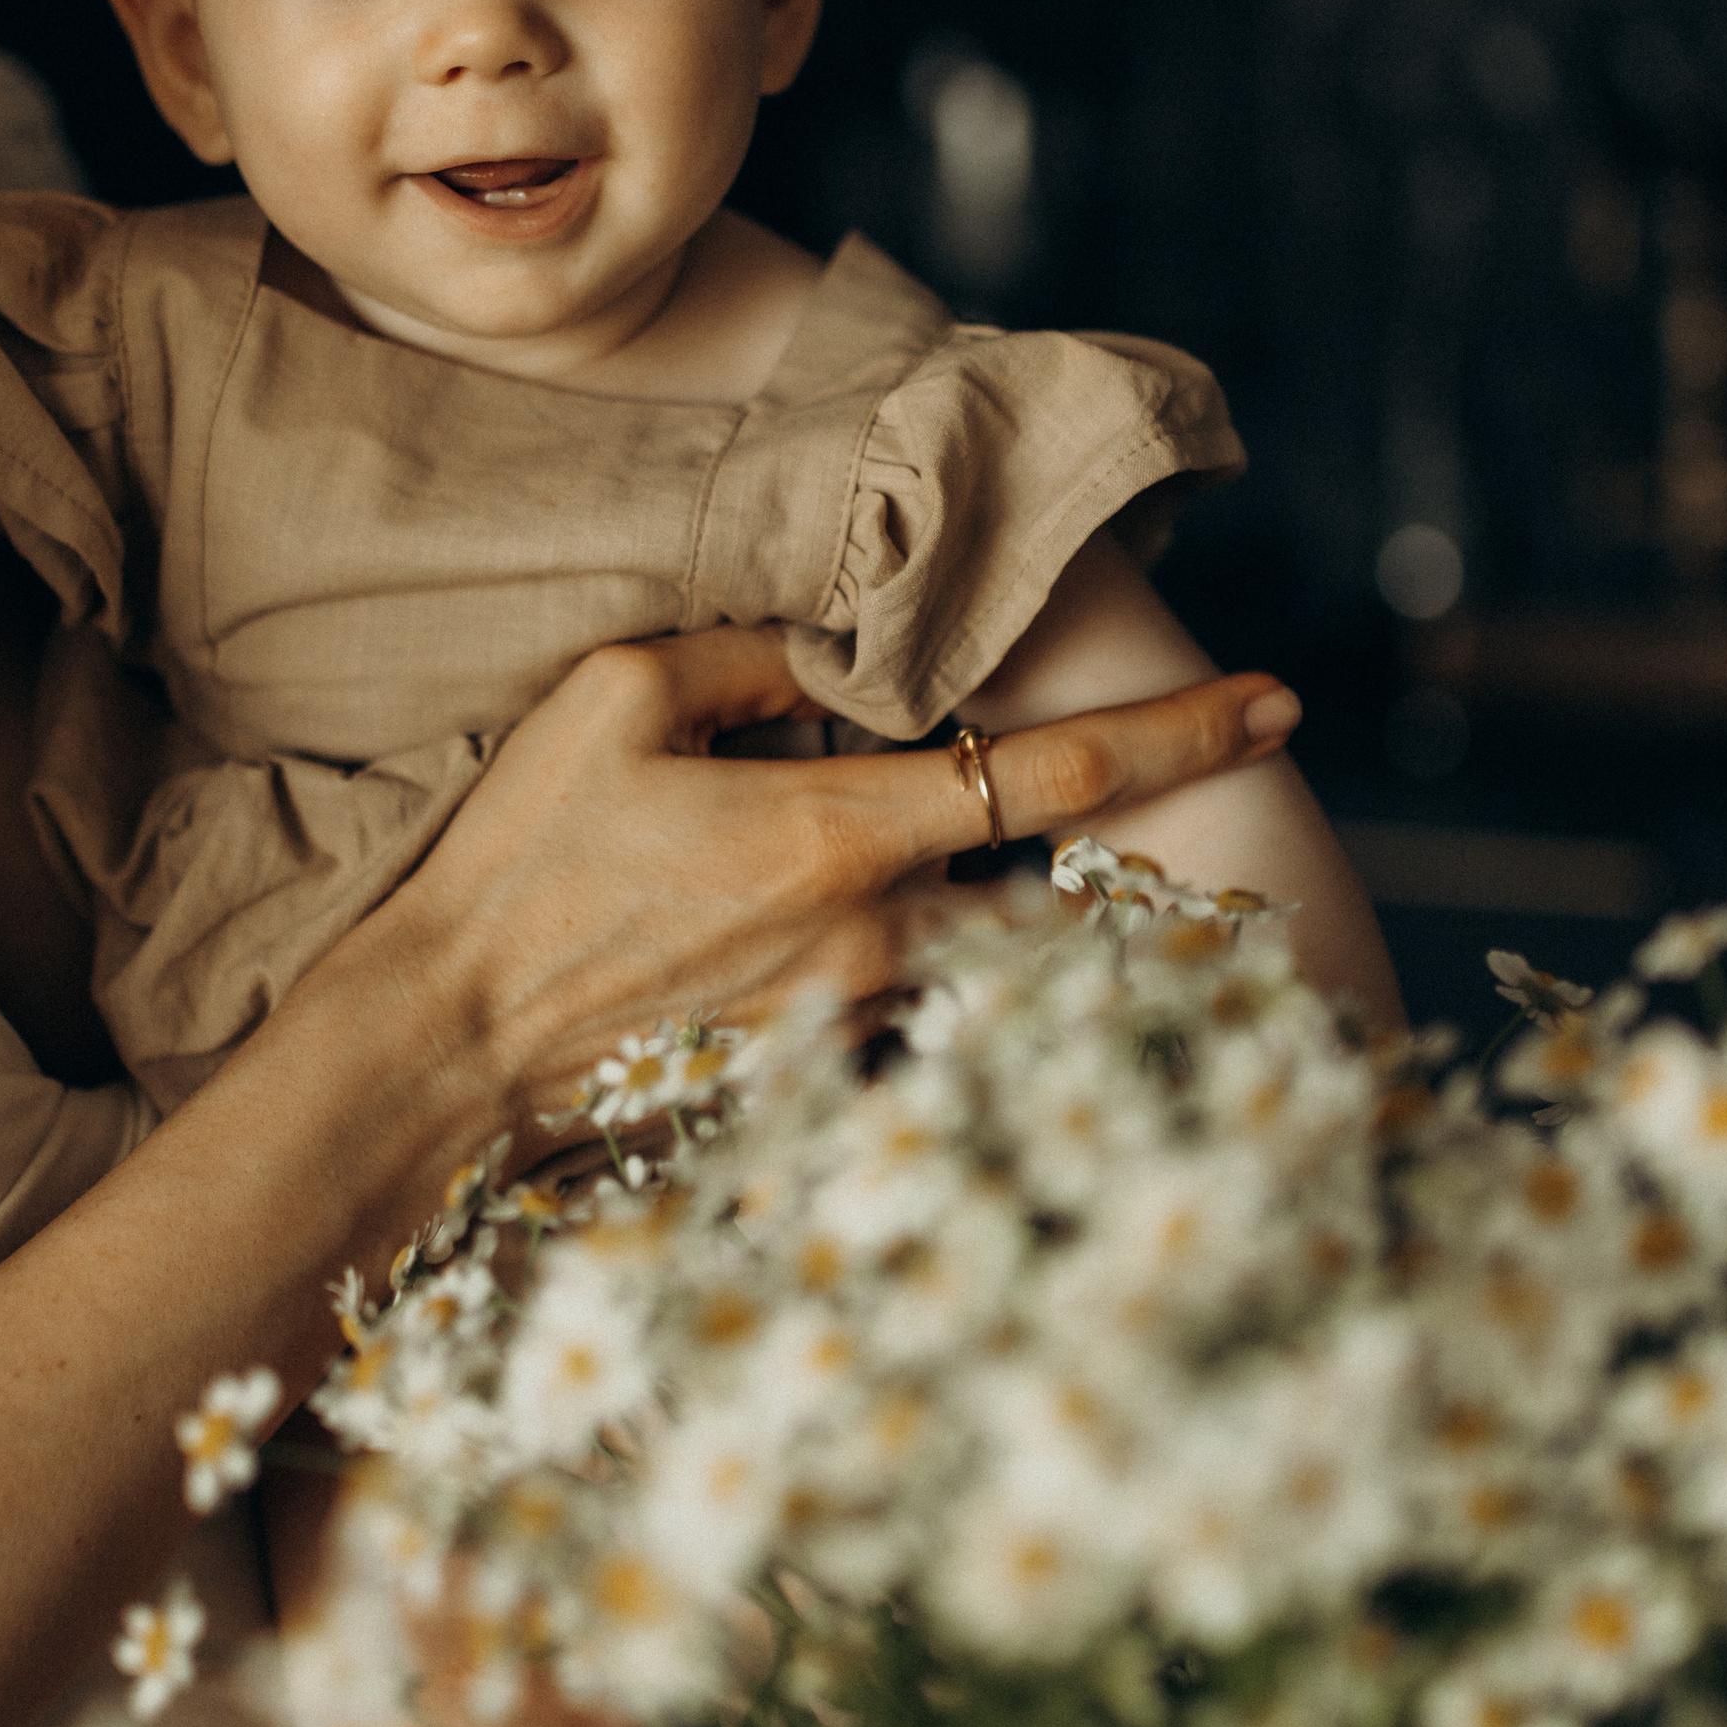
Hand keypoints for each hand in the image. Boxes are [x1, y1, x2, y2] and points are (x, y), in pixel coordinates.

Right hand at [369, 627, 1301, 1127]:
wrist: (445, 1043)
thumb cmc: (519, 859)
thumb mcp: (616, 698)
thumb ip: (752, 657)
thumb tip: (836, 648)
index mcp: (841, 833)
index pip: (1057, 777)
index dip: (1182, 736)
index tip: (1280, 703)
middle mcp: (872, 939)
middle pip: (1065, 903)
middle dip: (1140, 876)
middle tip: (1200, 843)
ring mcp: (847, 1021)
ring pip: (991, 964)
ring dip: (1028, 929)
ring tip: (1025, 903)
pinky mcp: (809, 1077)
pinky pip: (908, 1015)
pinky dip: (928, 980)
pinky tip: (859, 958)